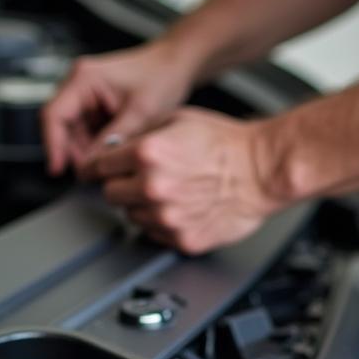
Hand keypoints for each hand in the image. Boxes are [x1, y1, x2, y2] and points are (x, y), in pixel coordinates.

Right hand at [41, 40, 194, 175]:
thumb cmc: (162, 77)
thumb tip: (91, 166)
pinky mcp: (95, 105)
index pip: (54, 115)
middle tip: (92, 174)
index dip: (53, 145)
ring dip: (86, 151)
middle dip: (74, 152)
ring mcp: (85, 95)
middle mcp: (79, 84)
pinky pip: (86, 132)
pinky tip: (111, 154)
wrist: (176, 66)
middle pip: (61, 127)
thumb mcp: (140, 114)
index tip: (57, 169)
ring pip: (73, 133)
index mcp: (84, 78)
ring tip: (107, 165)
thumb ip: (113, 141)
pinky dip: (95, 146)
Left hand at [80, 107, 281, 253]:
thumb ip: (141, 135)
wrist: (262, 171)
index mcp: (148, 154)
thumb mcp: (178, 119)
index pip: (99, 166)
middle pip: (110, 195)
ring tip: (170, 191)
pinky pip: (154, 234)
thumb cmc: (227, 144)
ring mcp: (167, 217)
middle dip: (121, 185)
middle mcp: (152, 187)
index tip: (97, 171)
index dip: (99, 166)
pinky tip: (181, 207)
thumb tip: (115, 148)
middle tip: (142, 178)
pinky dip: (162, 224)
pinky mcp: (182, 239)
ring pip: (131, 217)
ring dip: (142, 206)